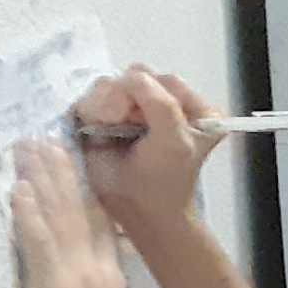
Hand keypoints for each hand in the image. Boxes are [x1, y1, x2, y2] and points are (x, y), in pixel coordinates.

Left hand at [10, 140, 143, 287]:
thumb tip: (98, 272)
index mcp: (111, 272)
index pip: (99, 222)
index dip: (86, 190)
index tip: (77, 162)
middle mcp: (95, 264)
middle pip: (77, 209)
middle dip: (61, 172)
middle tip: (46, 139)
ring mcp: (74, 271)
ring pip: (58, 216)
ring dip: (42, 180)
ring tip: (30, 150)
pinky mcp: (53, 284)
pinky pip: (40, 241)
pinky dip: (31, 214)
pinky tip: (22, 190)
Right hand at [72, 66, 220, 236]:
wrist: (138, 211)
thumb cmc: (159, 181)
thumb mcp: (172, 140)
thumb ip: (158, 102)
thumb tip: (126, 79)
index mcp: (194, 108)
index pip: (162, 79)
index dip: (144, 97)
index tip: (139, 125)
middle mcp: (167, 102)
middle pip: (135, 76)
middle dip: (122, 100)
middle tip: (122, 128)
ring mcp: (136, 107)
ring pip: (112, 84)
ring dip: (106, 106)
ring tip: (111, 132)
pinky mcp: (108, 115)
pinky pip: (94, 95)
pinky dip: (92, 110)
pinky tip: (100, 131)